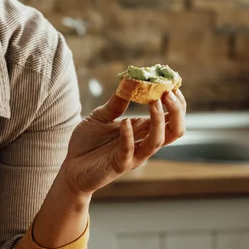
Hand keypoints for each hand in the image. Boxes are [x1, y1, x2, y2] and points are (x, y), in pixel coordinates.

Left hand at [59, 90, 186, 197]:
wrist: (71, 167)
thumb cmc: (88, 143)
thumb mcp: (101, 116)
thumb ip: (116, 102)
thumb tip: (129, 81)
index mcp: (142, 130)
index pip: (171, 117)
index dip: (177, 102)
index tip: (171, 83)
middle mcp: (143, 143)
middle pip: (175, 131)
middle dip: (177, 111)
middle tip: (168, 92)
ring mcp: (133, 156)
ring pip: (157, 141)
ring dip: (158, 120)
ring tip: (154, 101)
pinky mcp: (118, 165)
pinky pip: (129, 151)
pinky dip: (128, 136)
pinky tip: (124, 122)